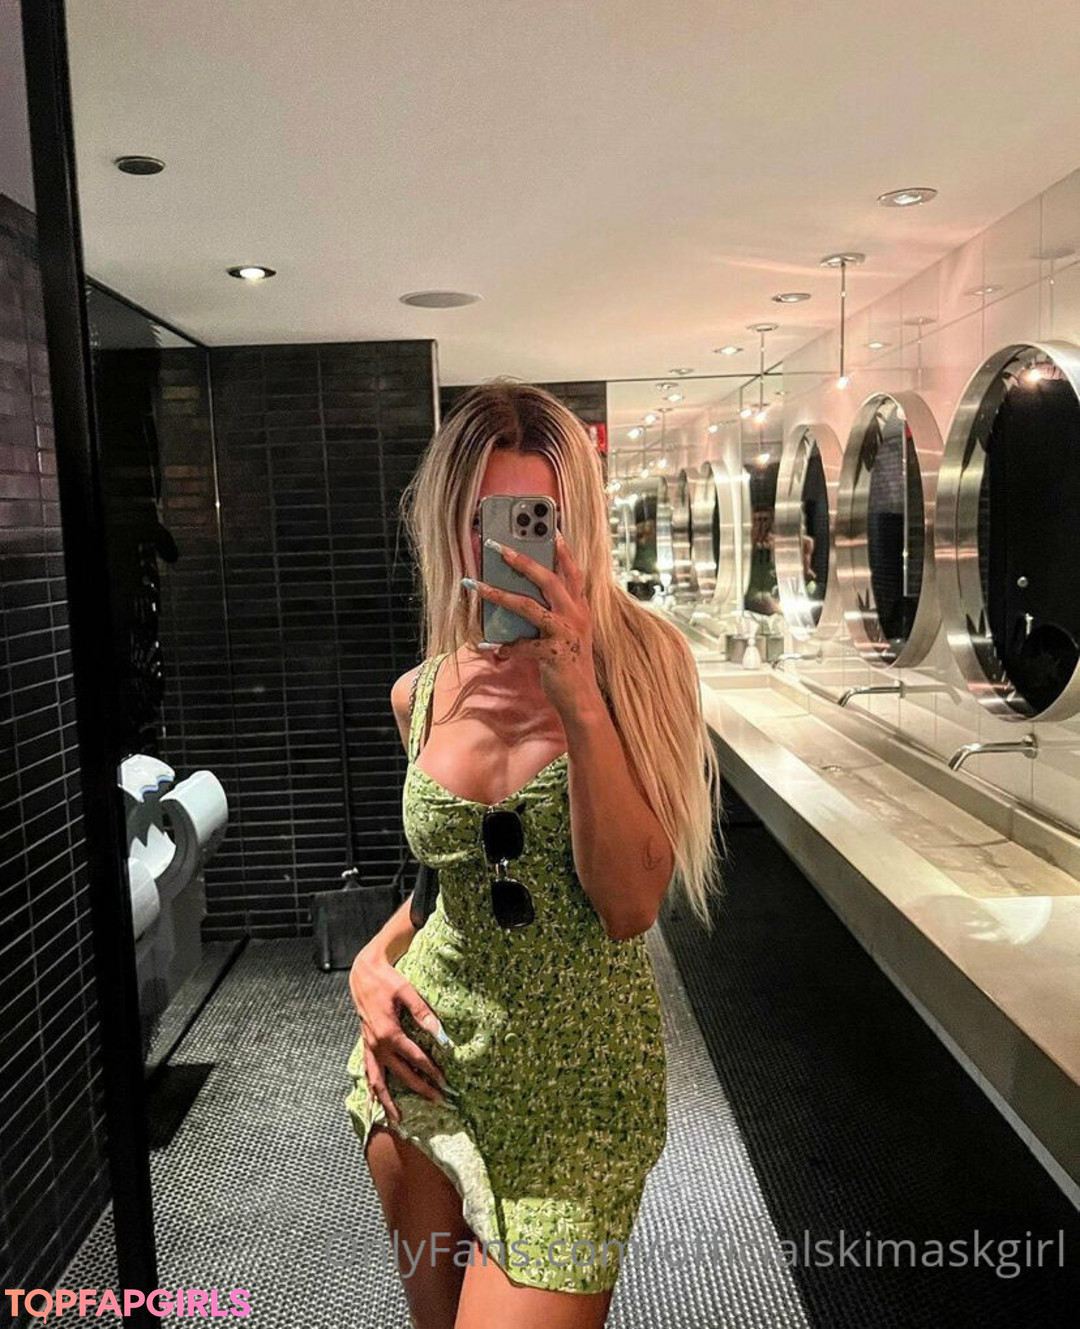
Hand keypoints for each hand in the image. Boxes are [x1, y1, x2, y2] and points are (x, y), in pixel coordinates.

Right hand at [349, 948, 451, 1124]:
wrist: (363, 973)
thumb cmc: (387, 980)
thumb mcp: (407, 992)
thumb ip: (423, 1013)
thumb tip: (440, 1034)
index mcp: (389, 1033)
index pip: (415, 1058)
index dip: (431, 1071)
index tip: (445, 1083)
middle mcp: (377, 1044)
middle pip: (401, 1074)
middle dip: (420, 1090)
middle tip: (438, 1101)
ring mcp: (369, 1046)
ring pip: (378, 1080)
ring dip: (388, 1100)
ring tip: (397, 1119)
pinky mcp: (366, 1043)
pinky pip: (368, 1071)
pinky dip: (372, 1087)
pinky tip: (375, 1098)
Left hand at [464, 529, 601, 718]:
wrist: (583, 700)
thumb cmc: (568, 663)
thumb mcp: (565, 632)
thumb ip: (550, 613)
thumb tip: (519, 595)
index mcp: (580, 608)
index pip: (573, 572)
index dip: (563, 550)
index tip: (551, 528)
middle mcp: (576, 616)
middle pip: (550, 580)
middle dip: (523, 560)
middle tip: (498, 547)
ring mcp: (566, 634)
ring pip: (529, 606)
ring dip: (499, 594)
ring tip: (475, 585)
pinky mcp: (554, 654)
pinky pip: (521, 645)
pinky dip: (501, 646)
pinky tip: (485, 646)